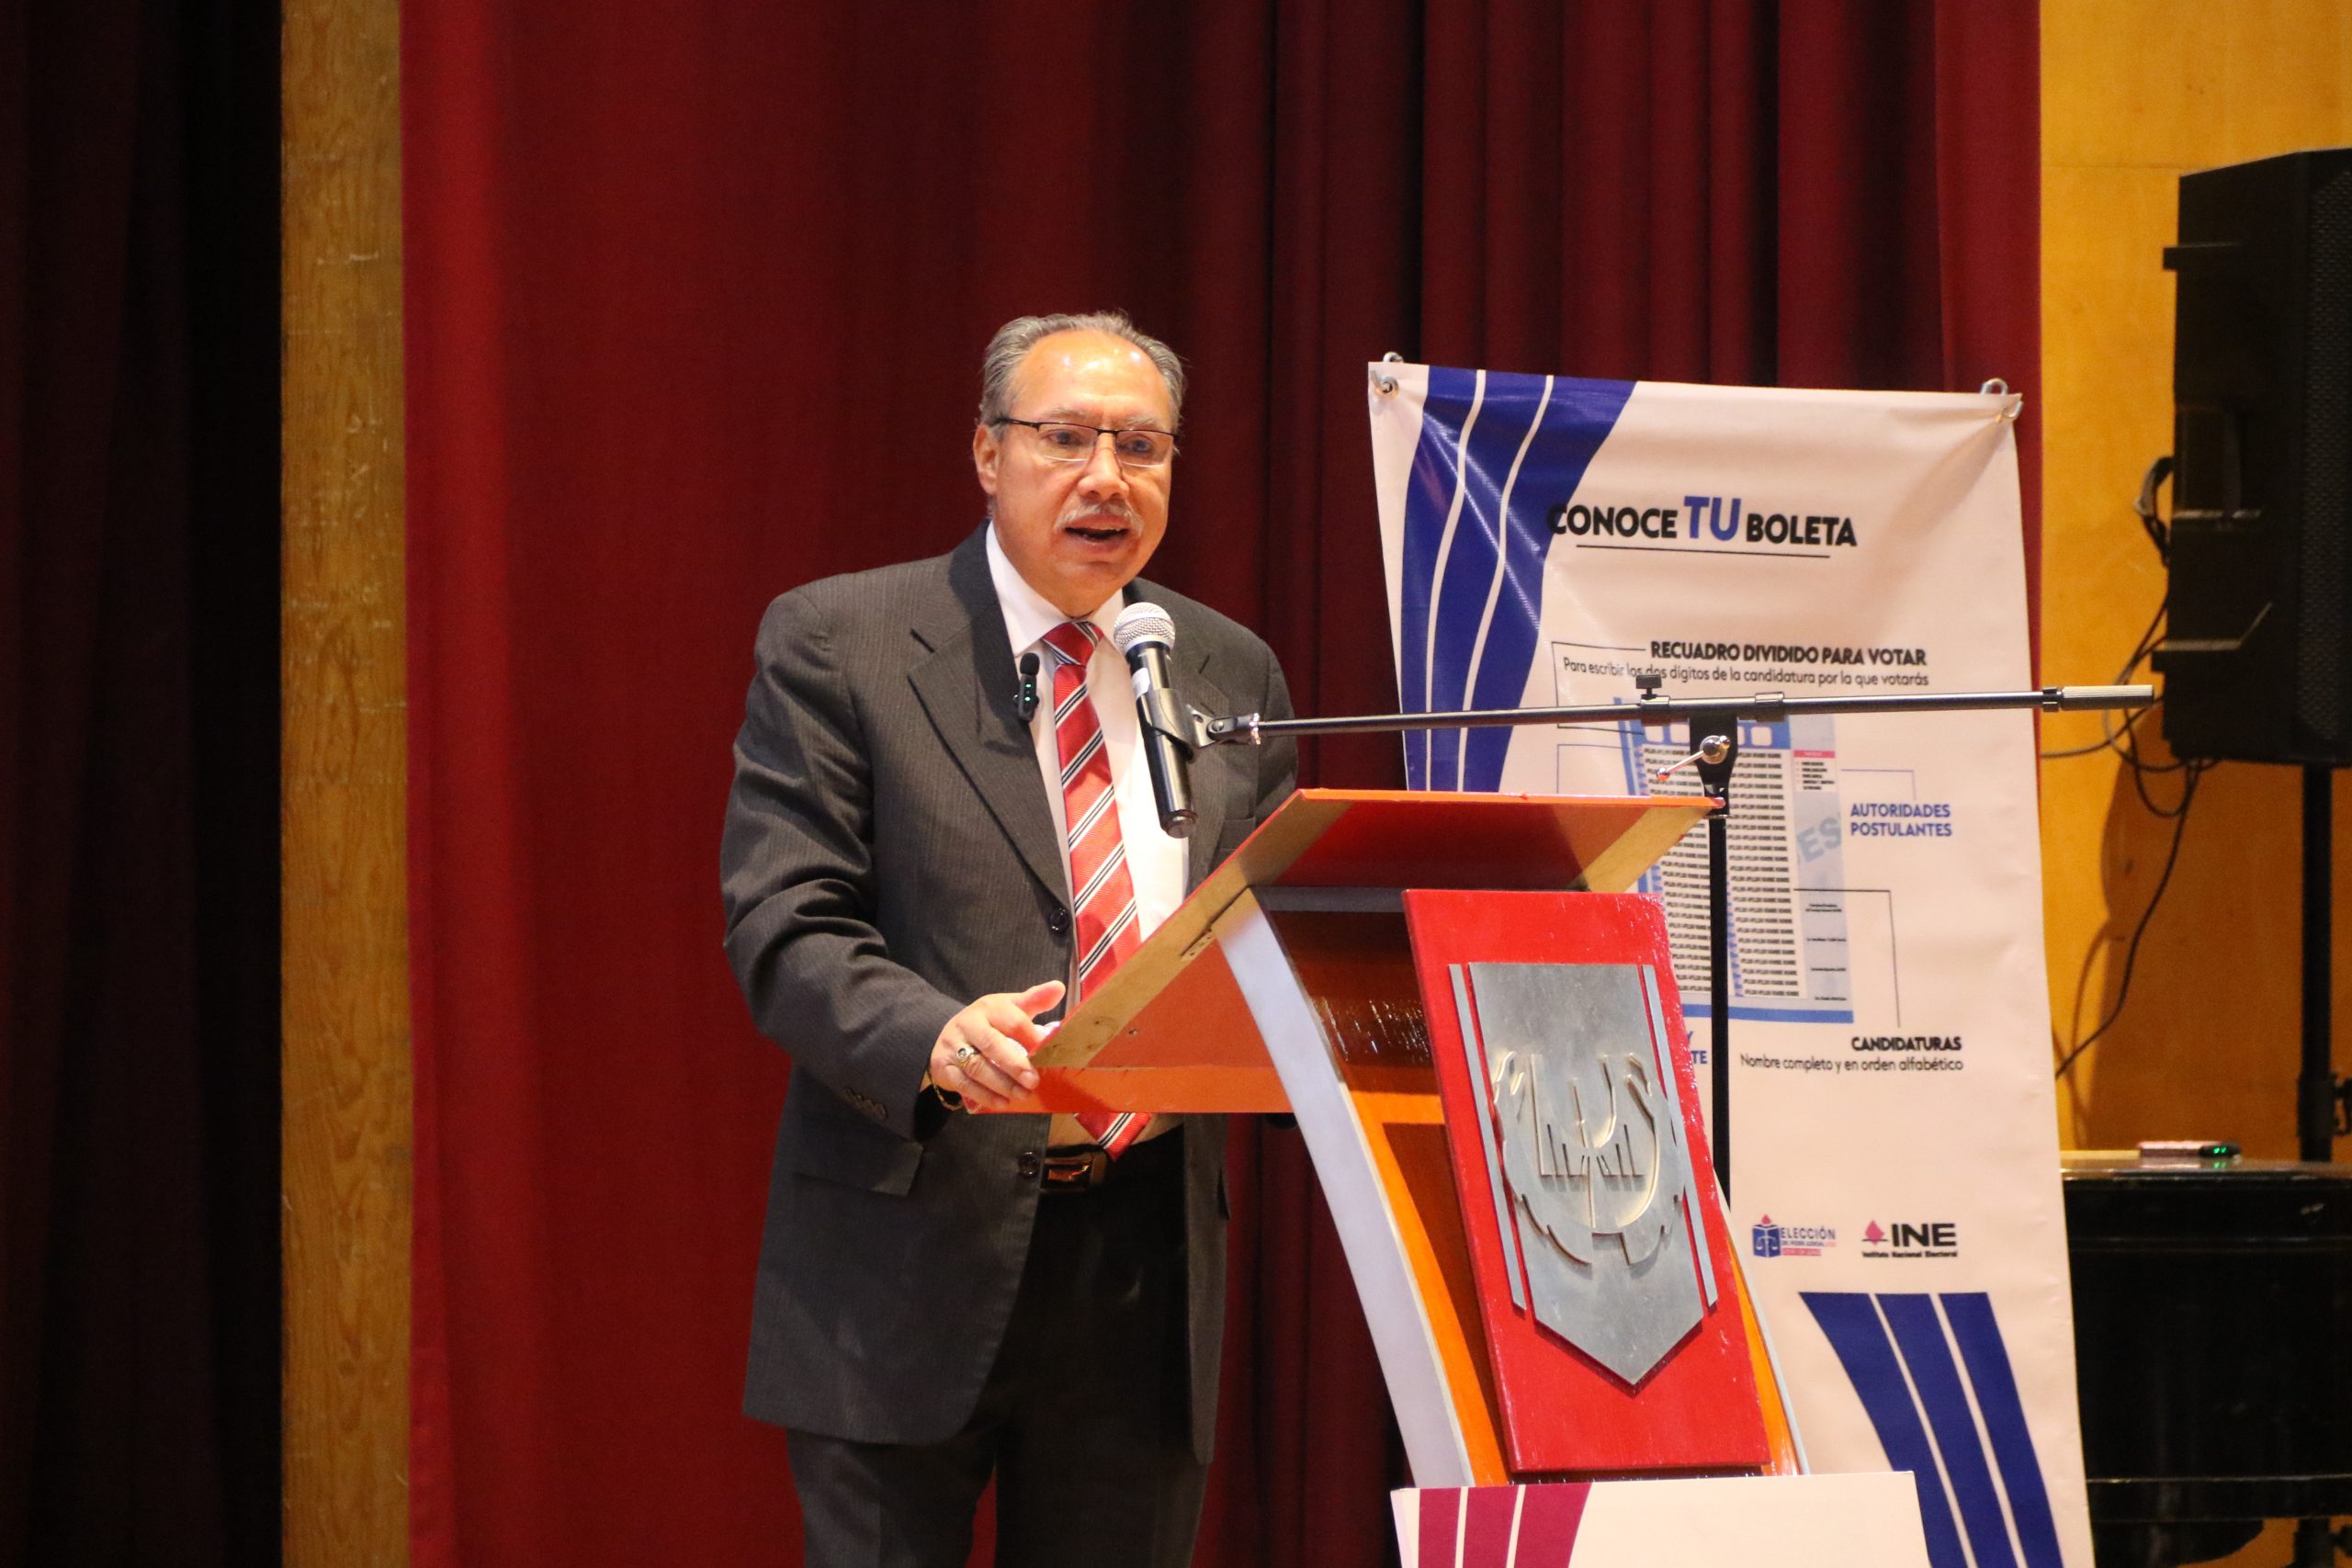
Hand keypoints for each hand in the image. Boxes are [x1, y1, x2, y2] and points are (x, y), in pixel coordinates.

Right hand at [930, 981, 1061, 1111]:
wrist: (949, 1035)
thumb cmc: (989, 1023)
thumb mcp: (1009, 1007)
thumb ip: (1034, 1000)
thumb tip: (1059, 988)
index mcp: (989, 1008)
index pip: (1012, 1020)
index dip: (1031, 1037)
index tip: (1047, 1052)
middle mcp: (968, 1024)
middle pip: (992, 1044)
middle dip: (1014, 1064)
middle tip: (1033, 1081)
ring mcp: (952, 1045)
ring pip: (977, 1066)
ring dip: (1002, 1084)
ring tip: (1022, 1094)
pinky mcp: (942, 1066)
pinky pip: (963, 1083)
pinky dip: (984, 1095)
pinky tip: (1002, 1103)